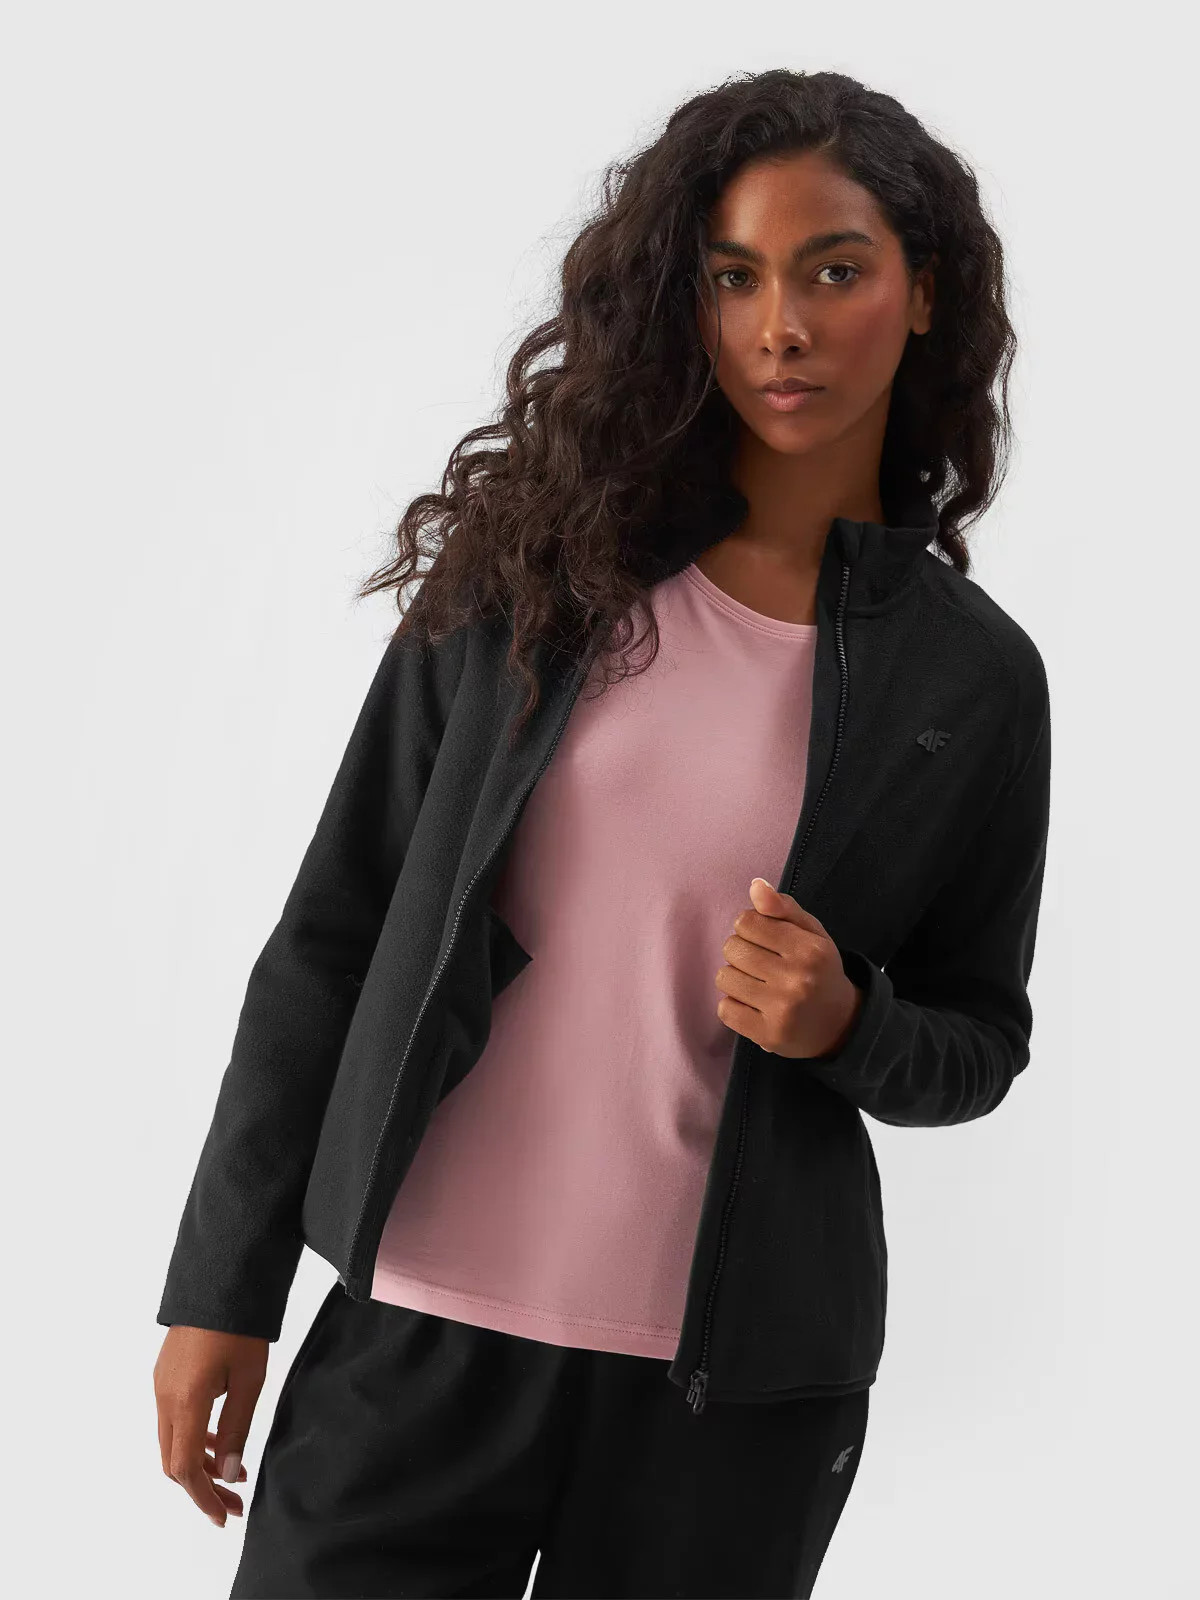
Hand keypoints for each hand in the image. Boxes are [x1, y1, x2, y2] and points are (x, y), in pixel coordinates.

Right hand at [154, 1325, 267, 1526]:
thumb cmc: (240, 1327)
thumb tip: (229, 1472)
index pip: (184, 1468)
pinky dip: (192, 1439)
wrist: (220, 1278)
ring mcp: (161, 1384)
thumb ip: (236, 1427)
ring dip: (198, 1463)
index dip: (203, 1498)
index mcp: (183, 1401)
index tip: (224, 1516)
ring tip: (232, 1474)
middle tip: (235, 1501)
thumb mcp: (248, 1379)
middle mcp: (164, 1397)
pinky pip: (172, 1420)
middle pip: (173, 1460)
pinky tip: (218, 1440)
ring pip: (171, 1441)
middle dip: (202, 1487)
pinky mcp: (166, 1374)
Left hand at [714, 878, 863, 1058]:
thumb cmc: (820, 971)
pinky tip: (754, 1005)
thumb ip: (783, 907)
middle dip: (741, 952)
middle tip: (761, 964)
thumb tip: (755, 885)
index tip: (763, 940)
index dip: (749, 928)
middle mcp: (797, 979)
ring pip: (724, 977)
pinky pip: (725, 1009)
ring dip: (735, 979)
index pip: (746, 921)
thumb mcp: (812, 933)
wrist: (840, 1025)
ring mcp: (782, 1010)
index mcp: (809, 949)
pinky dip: (734, 1005)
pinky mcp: (768, 1035)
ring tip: (757, 984)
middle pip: (732, 948)